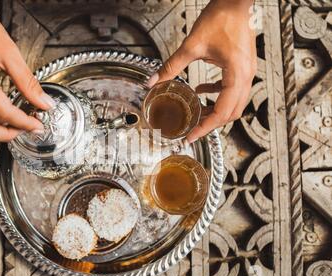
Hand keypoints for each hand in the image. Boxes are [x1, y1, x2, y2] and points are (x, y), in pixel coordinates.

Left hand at [147, 0, 256, 142]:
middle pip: (231, 112)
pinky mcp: (243, 67)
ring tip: (196, 115)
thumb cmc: (221, 18)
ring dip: (215, 111)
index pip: (222, 111)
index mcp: (237, 74)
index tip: (191, 136)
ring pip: (234, 103)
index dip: (206, 127)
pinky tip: (200, 90)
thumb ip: (171, 66)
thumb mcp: (191, 45)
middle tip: (192, 129)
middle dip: (211, 123)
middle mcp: (246, 77)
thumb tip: (153, 82)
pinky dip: (216, 95)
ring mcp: (247, 72)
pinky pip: (232, 90)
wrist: (235, 2)